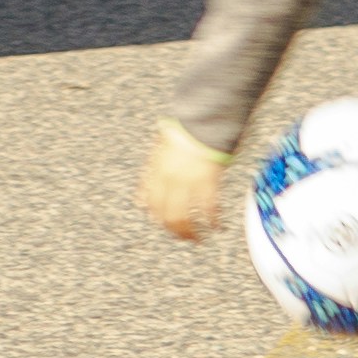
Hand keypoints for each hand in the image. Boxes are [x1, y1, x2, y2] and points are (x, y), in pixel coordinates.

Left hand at [138, 124, 234, 243]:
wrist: (203, 118)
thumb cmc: (183, 133)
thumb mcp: (158, 152)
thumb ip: (149, 178)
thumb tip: (139, 202)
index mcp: (156, 172)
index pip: (150, 204)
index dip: (157, 218)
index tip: (164, 225)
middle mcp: (169, 179)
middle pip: (167, 216)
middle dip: (175, 231)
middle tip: (183, 238)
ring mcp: (188, 181)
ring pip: (185, 218)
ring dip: (192, 233)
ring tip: (199, 239)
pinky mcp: (208, 180)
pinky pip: (209, 208)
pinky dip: (213, 220)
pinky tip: (217, 227)